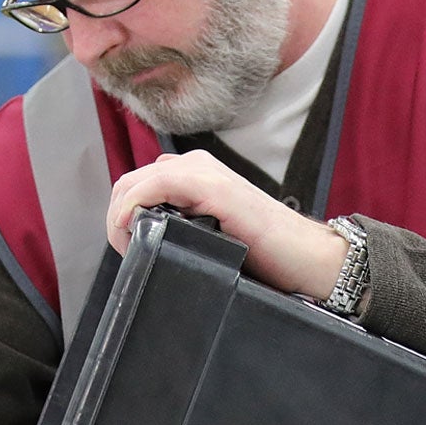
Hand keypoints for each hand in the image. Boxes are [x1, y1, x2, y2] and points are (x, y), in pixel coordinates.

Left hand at [105, 151, 348, 301]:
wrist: (309, 258)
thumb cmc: (265, 255)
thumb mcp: (211, 236)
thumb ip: (181, 228)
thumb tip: (142, 242)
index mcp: (194, 174)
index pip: (135, 185)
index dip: (121, 217)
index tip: (130, 251)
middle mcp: (196, 165)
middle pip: (128, 183)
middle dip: (116, 220)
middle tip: (130, 254)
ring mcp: (205, 172)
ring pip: (134, 182)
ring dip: (120, 217)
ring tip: (133, 250)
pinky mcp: (214, 186)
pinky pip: (156, 184)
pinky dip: (135, 205)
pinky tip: (136, 229)